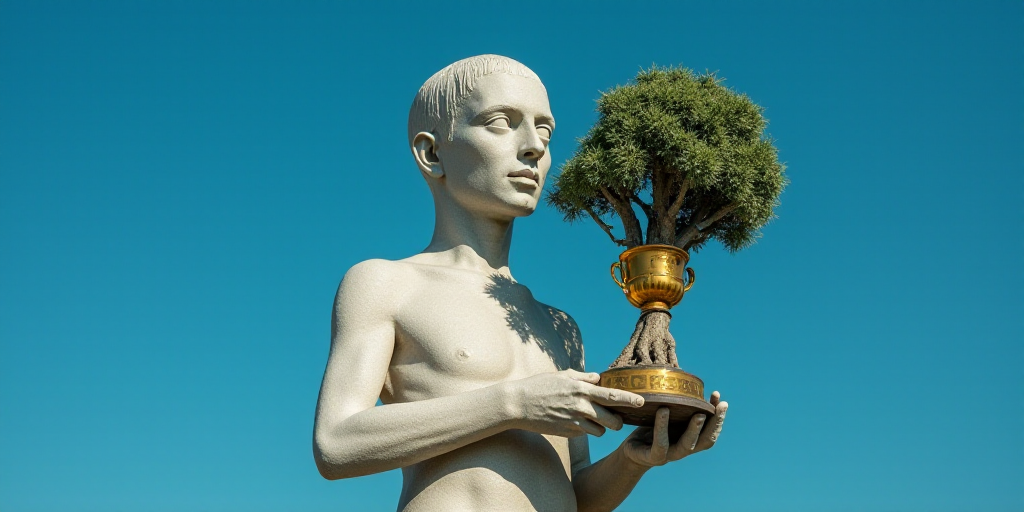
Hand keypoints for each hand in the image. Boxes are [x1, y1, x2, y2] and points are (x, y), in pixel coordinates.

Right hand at [507, 369, 645, 437]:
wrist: (517, 405)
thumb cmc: (539, 386)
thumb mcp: (561, 376)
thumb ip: (583, 377)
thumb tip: (598, 378)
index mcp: (581, 390)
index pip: (612, 397)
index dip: (630, 400)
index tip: (642, 402)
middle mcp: (581, 407)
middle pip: (612, 421)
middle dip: (618, 422)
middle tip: (617, 419)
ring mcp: (574, 422)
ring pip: (600, 431)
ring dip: (601, 427)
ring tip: (592, 419)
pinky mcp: (567, 433)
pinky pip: (584, 433)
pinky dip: (584, 429)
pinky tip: (573, 421)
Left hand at [620, 391, 727, 466]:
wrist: (632, 450)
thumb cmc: (652, 430)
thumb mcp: (669, 417)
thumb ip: (682, 408)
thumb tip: (693, 386)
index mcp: (691, 440)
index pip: (710, 432)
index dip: (718, 419)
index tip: (722, 401)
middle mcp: (684, 449)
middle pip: (706, 440)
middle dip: (715, 423)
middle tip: (720, 406)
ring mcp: (670, 455)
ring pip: (687, 445)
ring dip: (694, 429)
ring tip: (699, 414)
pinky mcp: (653, 457)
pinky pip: (660, 443)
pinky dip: (662, 427)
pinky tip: (663, 411)